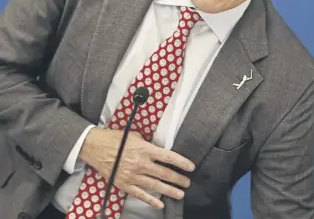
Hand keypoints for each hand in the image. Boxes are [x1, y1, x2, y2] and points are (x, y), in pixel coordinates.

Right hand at [79, 128, 194, 208]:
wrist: (95, 147)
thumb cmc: (115, 138)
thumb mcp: (134, 135)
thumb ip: (146, 142)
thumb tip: (155, 147)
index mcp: (144, 149)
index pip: (167, 156)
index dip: (181, 162)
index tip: (191, 167)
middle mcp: (141, 164)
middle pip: (164, 173)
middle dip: (178, 178)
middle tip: (187, 182)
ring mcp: (133, 176)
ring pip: (155, 186)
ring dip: (169, 190)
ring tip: (180, 194)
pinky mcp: (125, 184)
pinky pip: (140, 194)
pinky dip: (151, 200)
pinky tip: (160, 204)